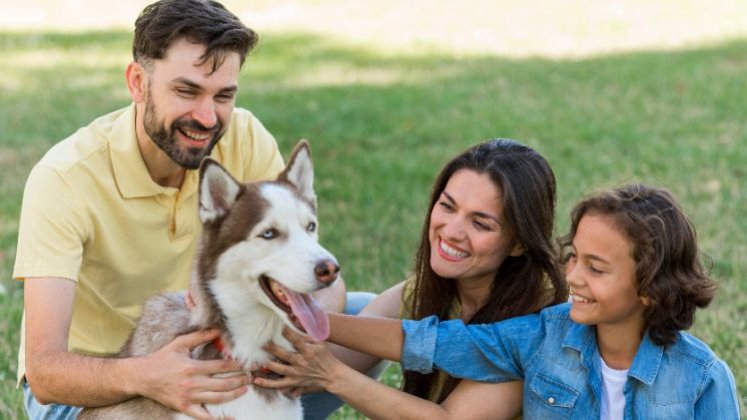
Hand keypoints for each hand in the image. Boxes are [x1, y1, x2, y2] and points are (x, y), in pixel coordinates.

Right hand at [133, 329, 249, 418]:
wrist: (142, 377)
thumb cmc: (161, 358)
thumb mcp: (180, 343)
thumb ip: (200, 336)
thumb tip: (218, 329)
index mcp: (193, 367)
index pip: (222, 367)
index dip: (237, 366)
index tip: (248, 364)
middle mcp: (192, 384)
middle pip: (224, 384)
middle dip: (240, 380)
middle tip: (251, 376)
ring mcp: (189, 398)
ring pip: (218, 399)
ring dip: (234, 394)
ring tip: (245, 388)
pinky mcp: (184, 408)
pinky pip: (203, 417)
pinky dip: (218, 419)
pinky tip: (230, 417)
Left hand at [253, 327, 342, 393]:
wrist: (330, 374)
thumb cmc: (324, 355)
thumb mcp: (319, 342)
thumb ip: (306, 333)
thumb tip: (294, 320)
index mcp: (308, 350)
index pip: (296, 340)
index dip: (287, 332)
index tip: (277, 325)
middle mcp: (301, 362)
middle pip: (285, 355)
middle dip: (272, 348)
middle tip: (260, 342)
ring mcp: (296, 373)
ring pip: (279, 369)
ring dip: (267, 364)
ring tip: (254, 360)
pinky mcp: (293, 382)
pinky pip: (278, 384)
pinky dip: (267, 383)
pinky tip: (256, 379)